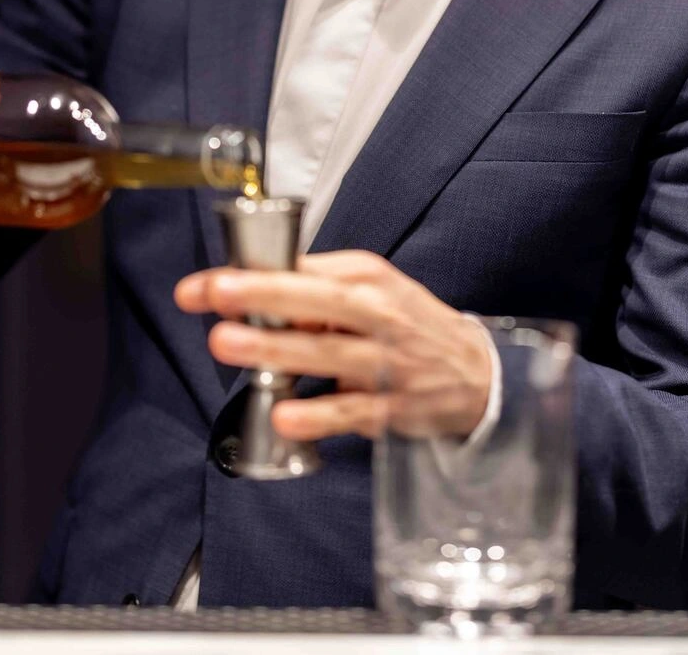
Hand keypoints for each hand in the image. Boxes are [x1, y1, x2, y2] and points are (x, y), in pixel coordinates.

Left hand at [173, 250, 491, 441]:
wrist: (478, 374)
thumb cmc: (411, 325)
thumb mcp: (375, 288)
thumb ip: (321, 283)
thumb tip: (262, 280)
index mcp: (368, 280)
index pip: (305, 270)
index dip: (255, 274)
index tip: (209, 282)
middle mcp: (378, 315)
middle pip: (316, 301)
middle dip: (262, 296)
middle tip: (216, 293)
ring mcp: (385, 363)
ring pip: (325, 354)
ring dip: (274, 350)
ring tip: (228, 344)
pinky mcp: (391, 408)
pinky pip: (349, 411)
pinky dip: (316, 415)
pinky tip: (283, 417)